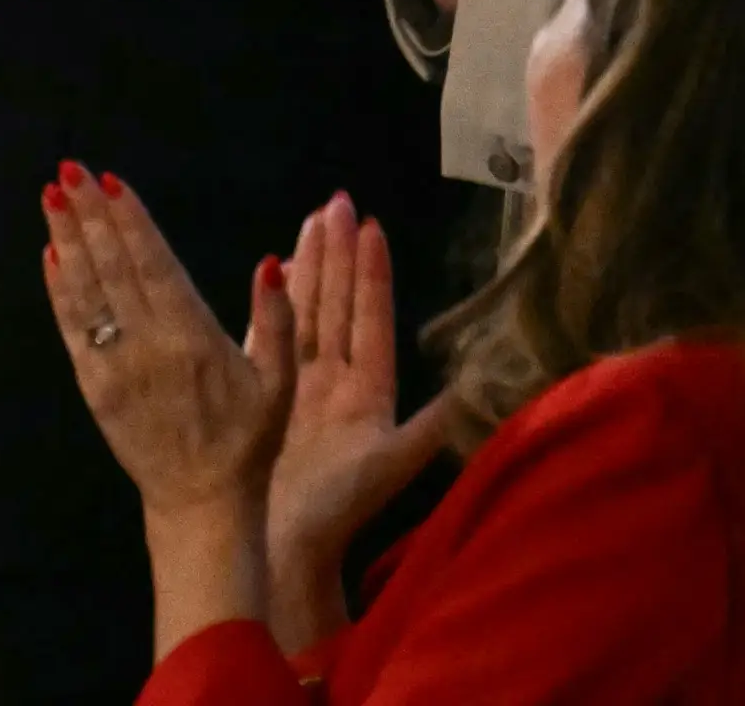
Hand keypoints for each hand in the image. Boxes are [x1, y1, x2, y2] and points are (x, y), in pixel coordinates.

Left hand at [43, 164, 288, 660]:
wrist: (202, 501)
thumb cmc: (248, 439)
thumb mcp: (280, 383)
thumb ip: (277, 320)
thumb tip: (272, 261)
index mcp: (193, 336)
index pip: (154, 262)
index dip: (130, 220)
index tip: (109, 181)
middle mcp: (148, 344)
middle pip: (113, 265)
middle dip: (88, 214)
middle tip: (68, 169)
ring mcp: (115, 364)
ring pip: (86, 289)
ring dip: (66, 240)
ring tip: (52, 197)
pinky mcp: (94, 386)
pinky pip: (72, 329)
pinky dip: (60, 290)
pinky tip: (52, 257)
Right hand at [263, 194, 450, 654]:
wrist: (284, 543)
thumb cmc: (336, 509)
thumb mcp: (389, 468)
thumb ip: (429, 430)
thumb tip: (474, 390)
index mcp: (370, 393)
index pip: (372, 320)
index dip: (371, 274)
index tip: (371, 226)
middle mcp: (338, 380)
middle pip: (338, 303)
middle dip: (337, 252)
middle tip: (336, 201)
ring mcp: (303, 383)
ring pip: (309, 310)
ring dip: (310, 265)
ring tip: (311, 219)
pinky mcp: (271, 391)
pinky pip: (273, 332)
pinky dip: (274, 300)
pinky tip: (271, 270)